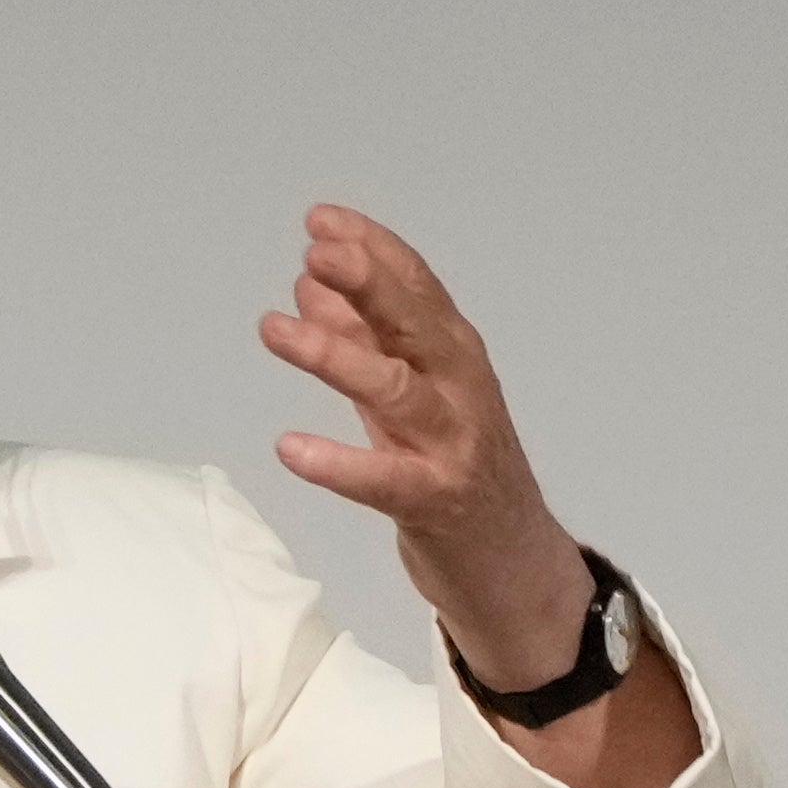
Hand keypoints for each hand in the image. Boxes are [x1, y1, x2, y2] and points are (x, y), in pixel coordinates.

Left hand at [260, 203, 694, 787]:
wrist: (514, 567)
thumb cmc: (454, 473)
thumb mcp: (406, 397)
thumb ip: (364, 340)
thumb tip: (312, 283)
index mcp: (454, 356)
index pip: (415, 287)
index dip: (371, 250)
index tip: (321, 220)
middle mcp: (461, 390)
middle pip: (415, 322)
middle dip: (367, 281)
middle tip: (316, 251)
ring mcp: (454, 446)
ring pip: (395, 388)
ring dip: (334, 354)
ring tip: (274, 328)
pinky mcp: (437, 504)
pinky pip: (382, 480)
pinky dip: (337, 463)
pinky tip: (290, 448)